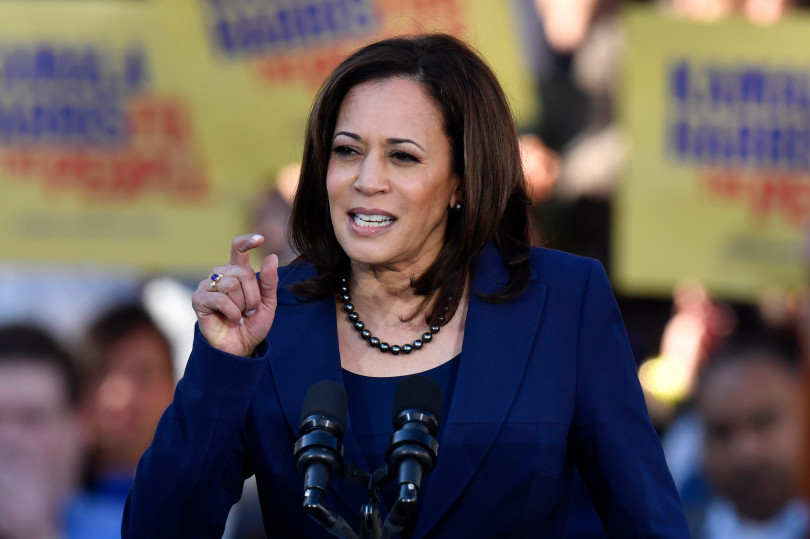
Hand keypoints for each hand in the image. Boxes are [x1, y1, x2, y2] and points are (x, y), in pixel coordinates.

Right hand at [192, 234, 278, 355]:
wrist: (239, 347)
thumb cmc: (252, 324)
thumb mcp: (268, 303)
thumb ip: (269, 281)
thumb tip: (271, 256)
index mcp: (237, 272)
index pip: (238, 249)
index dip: (247, 242)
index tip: (260, 239)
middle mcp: (220, 275)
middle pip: (243, 272)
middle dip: (253, 295)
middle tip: (250, 310)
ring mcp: (207, 286)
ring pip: (232, 284)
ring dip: (243, 305)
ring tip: (240, 315)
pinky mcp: (199, 299)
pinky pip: (221, 299)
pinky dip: (233, 312)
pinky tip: (233, 319)